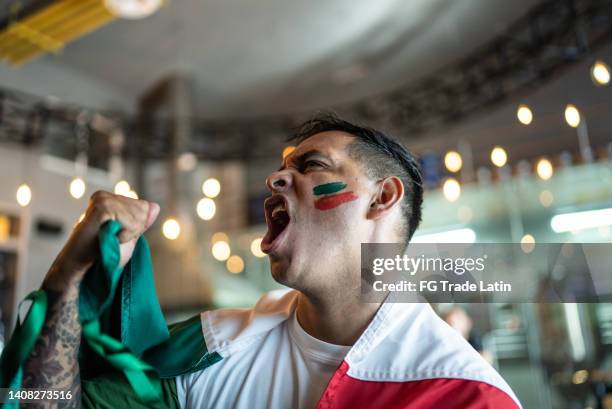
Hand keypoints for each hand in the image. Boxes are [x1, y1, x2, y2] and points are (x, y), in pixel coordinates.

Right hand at [44, 191, 159, 290]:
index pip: (145, 207)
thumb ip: (141, 222)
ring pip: (138, 214)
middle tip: (112, 240)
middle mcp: (105, 196)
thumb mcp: (128, 237)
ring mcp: (101, 200)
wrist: (81, 271)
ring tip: (108, 240)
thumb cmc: (102, 256)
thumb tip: (155, 206)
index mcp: (110, 201)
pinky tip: (107, 239)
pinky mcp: (100, 208)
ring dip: (127, 234)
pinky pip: (129, 220)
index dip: (137, 227)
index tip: (117, 237)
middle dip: (134, 229)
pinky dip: (124, 235)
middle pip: (143, 209)